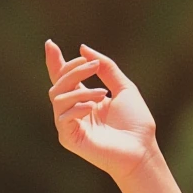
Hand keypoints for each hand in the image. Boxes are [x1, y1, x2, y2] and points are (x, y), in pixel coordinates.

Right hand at [45, 39, 157, 182]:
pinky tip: (93, 107)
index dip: (56, 62)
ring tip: (103, 93)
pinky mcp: (69, 138)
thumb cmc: (136, 122)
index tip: (51, 44)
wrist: (142, 148)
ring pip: (57, 98)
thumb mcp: (124, 88)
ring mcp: (70, 125)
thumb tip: (83, 48)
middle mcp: (74, 110)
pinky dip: (76, 107)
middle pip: (59, 84)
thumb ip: (106, 68)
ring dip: (80, 90)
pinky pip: (62, 116)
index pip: (64, 78)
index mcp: (85, 99)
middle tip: (93, 66)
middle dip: (73, 70)